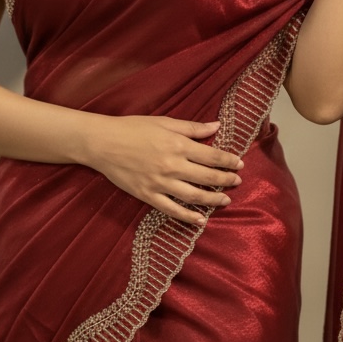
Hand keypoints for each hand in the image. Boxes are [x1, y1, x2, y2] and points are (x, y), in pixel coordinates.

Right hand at [85, 116, 242, 225]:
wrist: (103, 143)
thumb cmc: (133, 128)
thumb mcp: (164, 121)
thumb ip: (192, 127)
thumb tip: (217, 126)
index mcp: (178, 144)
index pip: (211, 155)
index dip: (228, 160)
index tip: (239, 163)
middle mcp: (173, 165)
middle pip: (207, 177)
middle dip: (225, 180)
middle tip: (237, 181)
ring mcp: (160, 183)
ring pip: (194, 196)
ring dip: (213, 199)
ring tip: (225, 200)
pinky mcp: (148, 196)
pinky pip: (172, 210)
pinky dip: (188, 217)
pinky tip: (201, 219)